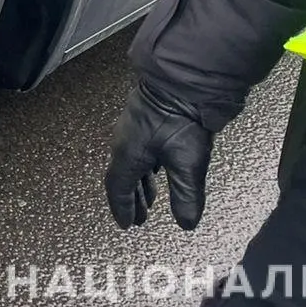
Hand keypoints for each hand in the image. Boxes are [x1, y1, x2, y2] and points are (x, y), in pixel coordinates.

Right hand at [104, 83, 214, 229]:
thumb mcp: (187, 165)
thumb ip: (186, 197)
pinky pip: (137, 151)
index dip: (123, 209)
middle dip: (131, 199)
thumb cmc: (179, 121)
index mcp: (127, 156)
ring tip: (150, 197)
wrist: (181, 82)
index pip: (118, 189)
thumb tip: (186, 224)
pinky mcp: (143, 118)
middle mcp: (123, 142)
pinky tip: (156, 168)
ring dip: (139, 184)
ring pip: (130, 163)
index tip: (127, 224)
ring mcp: (131, 128)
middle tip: (141, 217)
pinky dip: (144, 168)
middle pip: (122, 177)